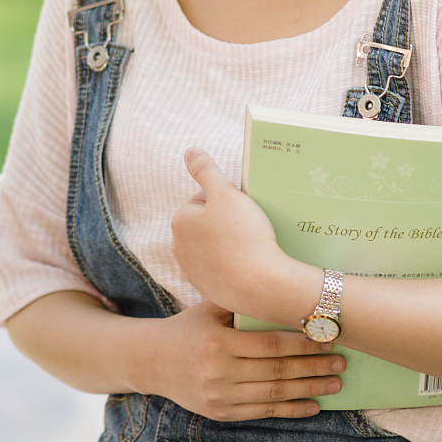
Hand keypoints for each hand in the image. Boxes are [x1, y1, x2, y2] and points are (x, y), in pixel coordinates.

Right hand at [134, 303, 345, 420]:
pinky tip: (313, 405)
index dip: (301, 343)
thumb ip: (240, 302)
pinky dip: (290, 410)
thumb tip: (281, 287)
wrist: (151, 361)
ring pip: (274, 394)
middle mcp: (219, 371)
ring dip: (308, 389)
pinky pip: (263, 413)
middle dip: (312, 366)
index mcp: (217, 342)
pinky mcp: (221, 413)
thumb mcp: (208, 309)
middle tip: (341, 362)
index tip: (327, 338)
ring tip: (334, 383)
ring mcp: (220, 396)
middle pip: (276, 371)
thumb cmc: (186, 329)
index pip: (269, 344)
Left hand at [170, 148, 311, 320]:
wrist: (262, 285)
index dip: (225, 202)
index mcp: (180, 221)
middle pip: (206, 225)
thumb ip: (206, 170)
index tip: (242, 210)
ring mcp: (193, 272)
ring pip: (213, 249)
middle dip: (225, 224)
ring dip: (229, 245)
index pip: (203, 201)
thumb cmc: (244, 235)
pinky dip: (233, 267)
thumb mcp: (226, 193)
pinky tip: (249, 266)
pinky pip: (221, 271)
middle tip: (249, 227)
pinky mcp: (208, 290)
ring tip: (252, 246)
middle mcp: (179, 248)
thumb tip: (190, 151)